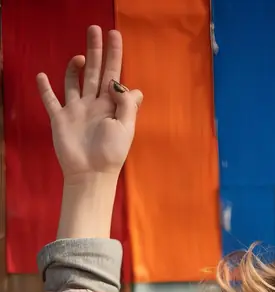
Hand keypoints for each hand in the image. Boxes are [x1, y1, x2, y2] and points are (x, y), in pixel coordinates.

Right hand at [37, 25, 142, 185]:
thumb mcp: (126, 128)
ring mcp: (76, 111)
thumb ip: (127, 105)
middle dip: (95, 50)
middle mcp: (93, 104)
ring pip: (74, 81)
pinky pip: (51, 100)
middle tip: (94, 29)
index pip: (113, 74)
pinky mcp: (60, 119)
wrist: (91, 175)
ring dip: (74, 67)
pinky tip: (42, 76)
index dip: (114, 54)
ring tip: (80, 57)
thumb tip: (127, 85)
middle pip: (94, 71)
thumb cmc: (111, 154)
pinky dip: (45, 88)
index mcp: (110, 105)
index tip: (114, 35)